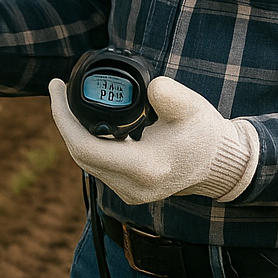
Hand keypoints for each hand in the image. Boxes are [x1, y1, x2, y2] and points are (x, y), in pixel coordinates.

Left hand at [48, 76, 258, 204]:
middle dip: (62, 119)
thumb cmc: (205, 134)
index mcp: (145, 167)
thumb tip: (151, 86)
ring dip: (72, 130)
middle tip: (57, 88)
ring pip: (85, 160)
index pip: (86, 147)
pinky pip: (95, 164)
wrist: (220, 165)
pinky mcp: (128, 189)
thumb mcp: (191, 108)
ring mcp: (129, 192)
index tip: (57, 87)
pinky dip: (85, 140)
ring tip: (66, 98)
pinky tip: (82, 118)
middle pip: (79, 154)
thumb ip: (171, 96)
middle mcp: (132, 186)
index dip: (63, 117)